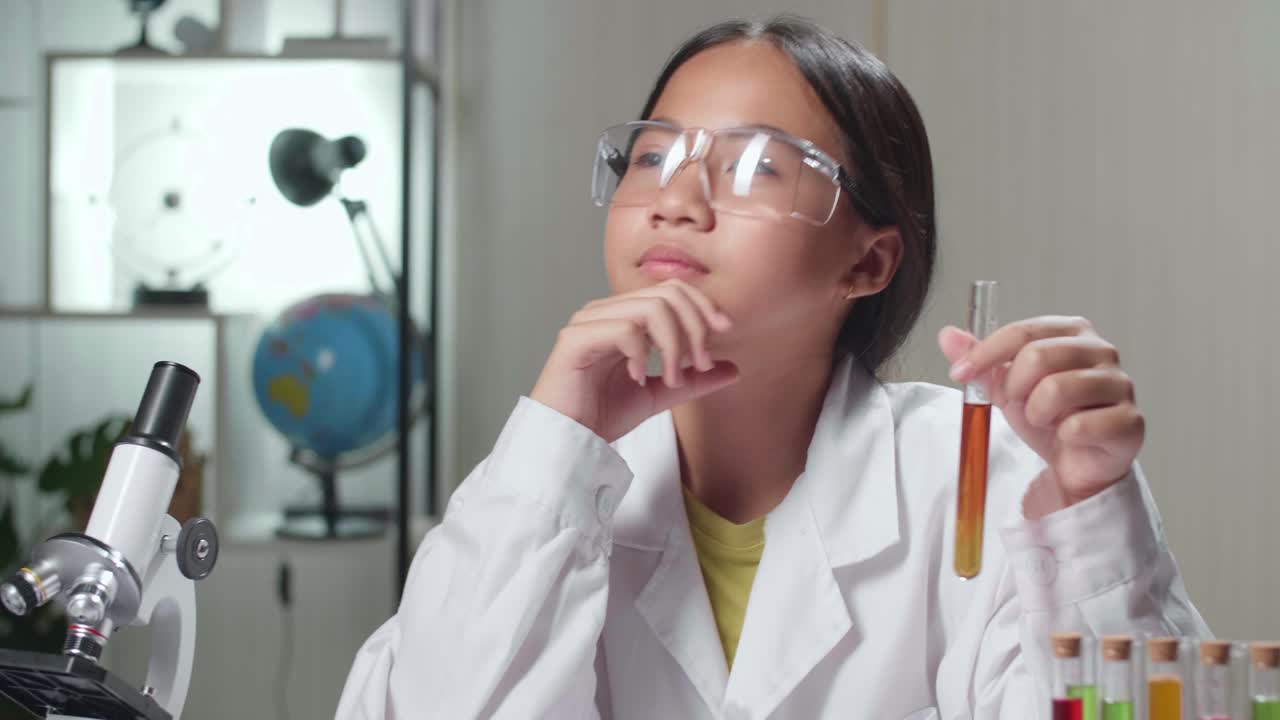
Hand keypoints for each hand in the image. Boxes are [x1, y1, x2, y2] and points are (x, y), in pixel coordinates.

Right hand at [530, 279, 739, 441]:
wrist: (568, 443)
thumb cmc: (601, 416)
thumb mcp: (659, 395)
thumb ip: (693, 380)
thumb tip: (732, 368)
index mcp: (623, 316)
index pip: (671, 289)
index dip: (702, 304)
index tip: (724, 331)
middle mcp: (605, 311)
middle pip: (667, 293)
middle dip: (694, 327)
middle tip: (698, 365)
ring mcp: (588, 322)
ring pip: (650, 308)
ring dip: (673, 344)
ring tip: (673, 379)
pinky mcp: (575, 339)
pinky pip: (624, 329)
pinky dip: (642, 354)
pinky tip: (638, 377)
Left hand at [938, 316, 1143, 506]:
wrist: (1074, 461)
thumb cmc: (1045, 415)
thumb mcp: (1004, 385)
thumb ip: (978, 359)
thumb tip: (947, 335)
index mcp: (1071, 332)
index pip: (1022, 331)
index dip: (986, 353)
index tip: (960, 374)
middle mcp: (1102, 350)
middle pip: (1039, 356)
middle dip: (1014, 387)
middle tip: (1017, 404)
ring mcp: (1121, 384)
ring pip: (1058, 389)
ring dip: (1036, 413)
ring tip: (1043, 420)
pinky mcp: (1130, 421)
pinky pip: (1081, 425)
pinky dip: (1063, 435)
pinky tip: (1068, 437)